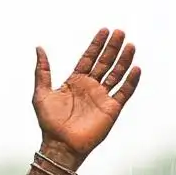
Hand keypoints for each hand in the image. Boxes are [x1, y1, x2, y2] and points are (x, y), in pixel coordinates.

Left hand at [33, 28, 140, 163]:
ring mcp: (102, 97)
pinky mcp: (112, 109)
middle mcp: (90, 86)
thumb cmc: (49, 121)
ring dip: (124, 60)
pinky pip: (124, 92)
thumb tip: (39, 48)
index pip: (88, 58)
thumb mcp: (42, 92)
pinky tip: (136, 68)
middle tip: (120, 31)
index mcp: (75, 81)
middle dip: (112, 47)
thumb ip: (42, 70)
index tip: (104, 30)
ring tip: (130, 44)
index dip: (96, 44)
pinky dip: (131, 81)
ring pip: (116, 74)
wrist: (60, 144)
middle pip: (105, 62)